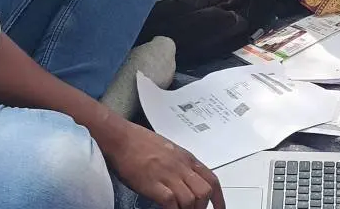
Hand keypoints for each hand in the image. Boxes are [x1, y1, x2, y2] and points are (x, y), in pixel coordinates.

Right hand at [104, 122, 224, 208]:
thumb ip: (179, 164)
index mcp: (186, 158)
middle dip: (202, 207)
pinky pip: (171, 203)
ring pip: (191, 200)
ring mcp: (167, 175)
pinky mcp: (153, 183)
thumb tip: (186, 180)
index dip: (219, 198)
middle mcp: (180, 166)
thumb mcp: (168, 150)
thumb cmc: (139, 141)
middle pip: (205, 192)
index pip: (211, 179)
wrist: (120, 137)